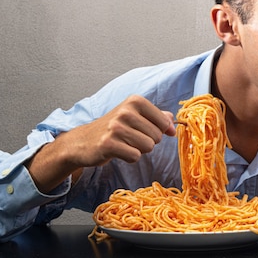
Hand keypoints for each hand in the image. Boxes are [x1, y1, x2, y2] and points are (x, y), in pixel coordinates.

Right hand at [62, 94, 176, 165]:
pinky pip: (135, 156)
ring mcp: (116, 127)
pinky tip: (119, 151)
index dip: (161, 130)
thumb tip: (173, 121)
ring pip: (148, 147)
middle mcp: (125, 111)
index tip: (150, 131)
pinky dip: (130, 157)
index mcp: (135, 101)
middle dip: (148, 141)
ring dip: (140, 150)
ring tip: (126, 144)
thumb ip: (157, 116)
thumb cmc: (114, 127)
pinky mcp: (108, 144)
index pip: (164, 121)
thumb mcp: (135, 115)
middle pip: (157, 136)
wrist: (83, 140)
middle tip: (132, 138)